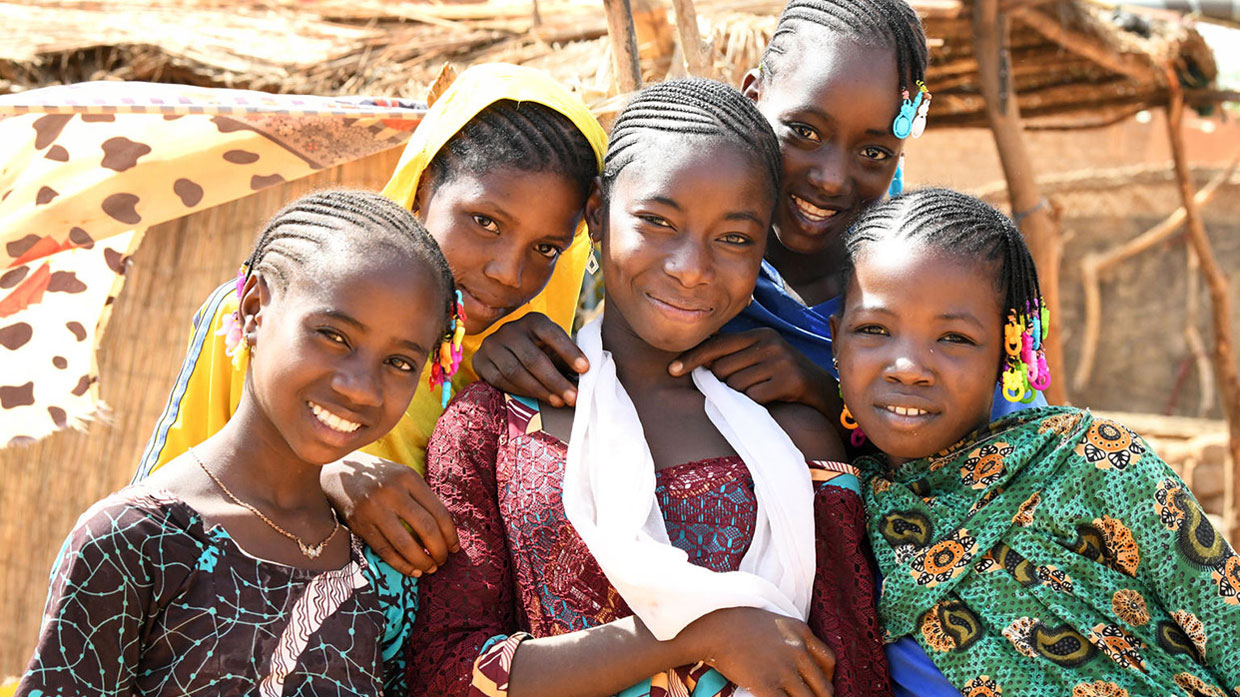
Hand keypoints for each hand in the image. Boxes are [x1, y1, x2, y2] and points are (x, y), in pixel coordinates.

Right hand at [321, 452, 458, 576]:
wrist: (337, 474)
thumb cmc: (380, 479)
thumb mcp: (402, 478)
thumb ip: (421, 498)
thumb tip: (446, 532)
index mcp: (408, 478)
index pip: (438, 511)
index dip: (450, 534)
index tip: (455, 548)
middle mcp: (392, 492)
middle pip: (426, 528)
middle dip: (439, 550)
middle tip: (443, 560)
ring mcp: (374, 509)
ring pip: (406, 544)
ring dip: (422, 561)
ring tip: (430, 568)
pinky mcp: (360, 525)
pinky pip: (385, 551)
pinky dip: (402, 565)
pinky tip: (413, 571)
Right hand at [473, 313, 587, 406]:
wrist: (506, 351)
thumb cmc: (539, 351)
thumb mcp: (553, 348)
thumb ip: (567, 358)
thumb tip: (588, 376)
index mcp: (533, 321)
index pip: (552, 334)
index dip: (569, 351)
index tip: (586, 369)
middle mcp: (510, 329)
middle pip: (533, 358)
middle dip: (555, 381)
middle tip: (573, 397)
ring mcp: (492, 344)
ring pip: (516, 372)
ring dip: (540, 390)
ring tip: (559, 401)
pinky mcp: (481, 360)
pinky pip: (501, 381)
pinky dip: (521, 392)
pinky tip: (538, 398)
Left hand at [669, 329, 838, 416]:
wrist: (822, 392)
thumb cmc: (782, 376)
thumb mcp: (760, 358)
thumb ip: (733, 356)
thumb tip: (697, 362)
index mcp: (760, 335)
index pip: (716, 345)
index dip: (692, 359)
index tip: (672, 370)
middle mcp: (770, 343)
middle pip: (722, 369)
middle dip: (724, 384)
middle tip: (744, 388)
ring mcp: (781, 361)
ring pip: (735, 385)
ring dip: (740, 396)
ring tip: (760, 392)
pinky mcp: (789, 380)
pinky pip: (752, 397)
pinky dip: (754, 404)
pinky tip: (769, 400)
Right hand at [684, 607, 834, 696]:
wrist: (715, 627)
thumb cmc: (737, 622)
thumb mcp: (774, 621)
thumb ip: (789, 638)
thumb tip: (793, 657)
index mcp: (801, 632)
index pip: (829, 661)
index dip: (827, 678)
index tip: (818, 686)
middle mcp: (798, 651)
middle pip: (824, 686)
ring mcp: (784, 670)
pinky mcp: (767, 685)